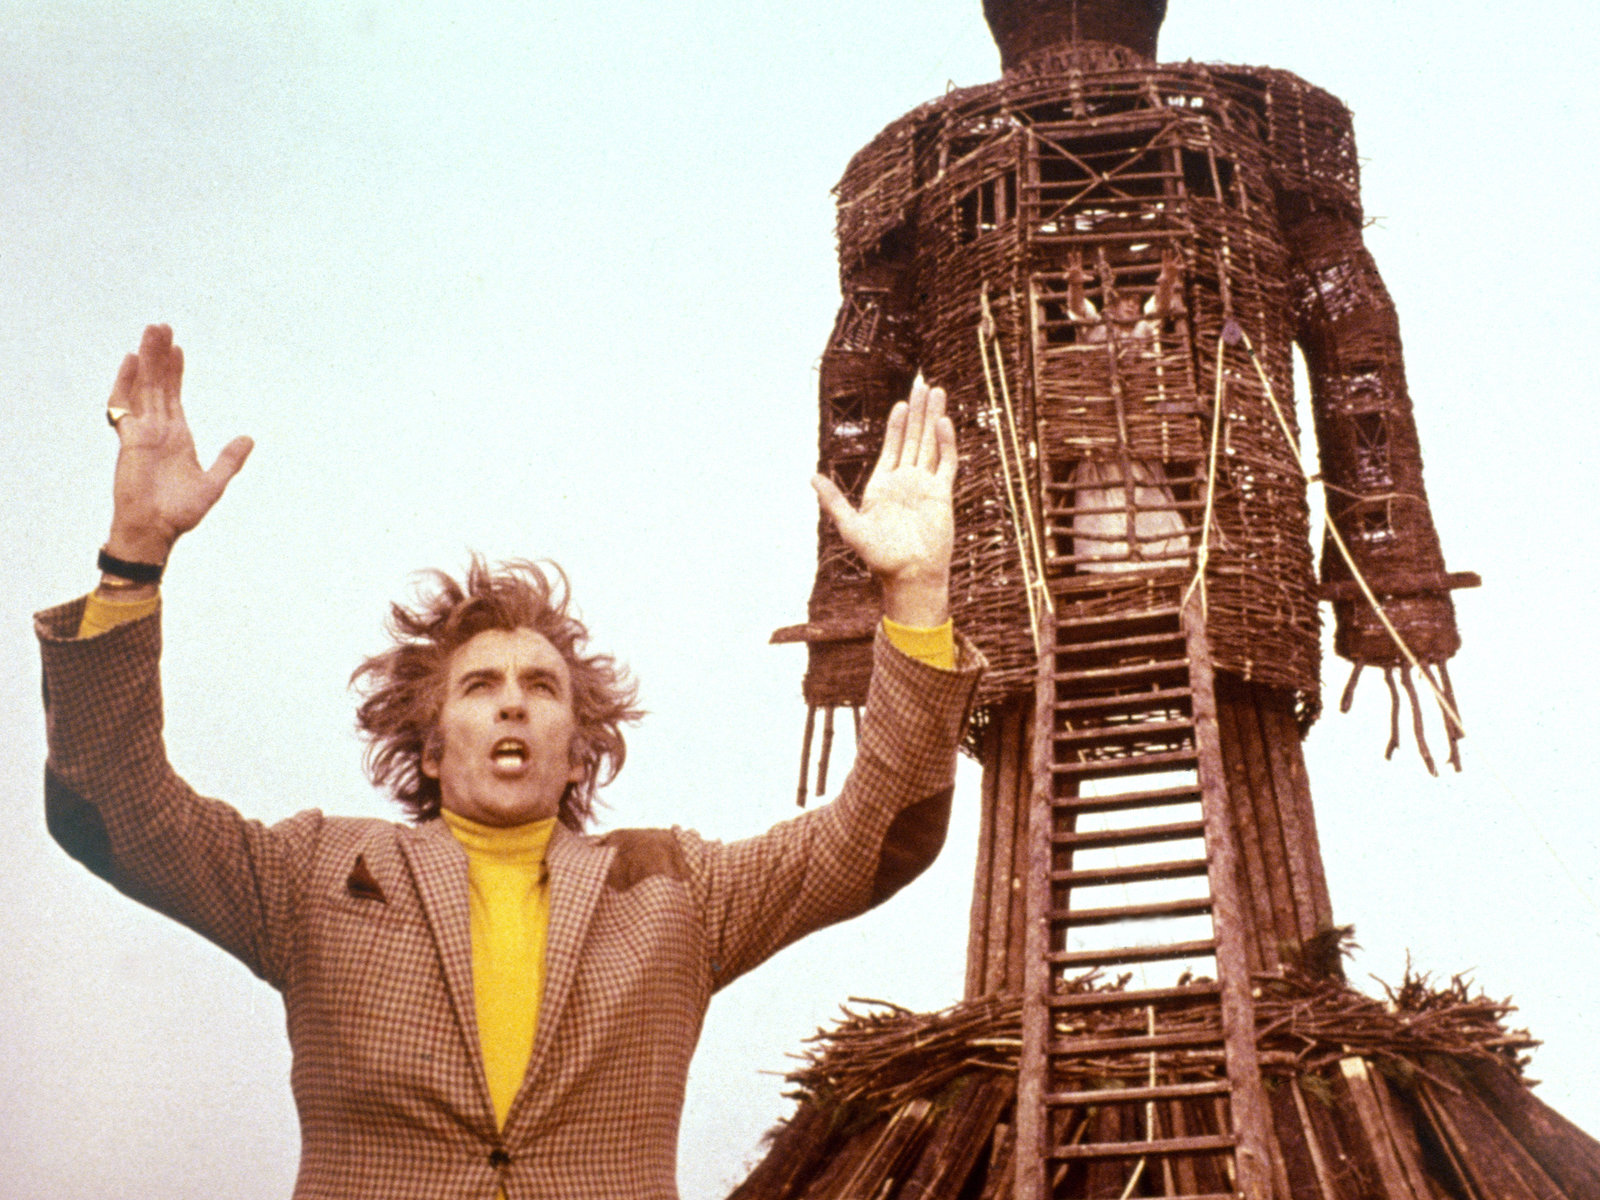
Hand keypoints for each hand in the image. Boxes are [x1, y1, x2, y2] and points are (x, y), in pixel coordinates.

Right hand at [104, 325, 252, 563]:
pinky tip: (132, 361)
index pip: (175, 396)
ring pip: (144, 387)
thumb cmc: (180, 512)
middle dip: (161, 356)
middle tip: (162, 326)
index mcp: (177, 436)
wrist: (154, 530)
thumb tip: (248, 438)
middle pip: (158, 384)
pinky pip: (124, 406)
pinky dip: (126, 383)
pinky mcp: (129, 440)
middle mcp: (158, 429)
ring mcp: (142, 432)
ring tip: (151, 333)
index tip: (178, 349)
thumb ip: (229, 460)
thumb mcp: (214, 483)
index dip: (176, 372)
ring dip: (148, 360)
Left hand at [812, 381, 956, 627]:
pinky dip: (945, 442)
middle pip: (913, 438)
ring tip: (937, 392)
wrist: (909, 575)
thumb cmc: (879, 557)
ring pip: (930, 444)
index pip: (892, 447)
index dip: (897, 425)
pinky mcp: (941, 494)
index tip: (901, 403)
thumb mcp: (850, 526)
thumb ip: (834, 501)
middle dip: (918, 412)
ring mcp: (925, 485)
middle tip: (924, 384)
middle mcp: (905, 481)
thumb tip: (811, 477)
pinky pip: (946, 462)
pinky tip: (943, 423)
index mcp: (883, 485)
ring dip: (933, 418)